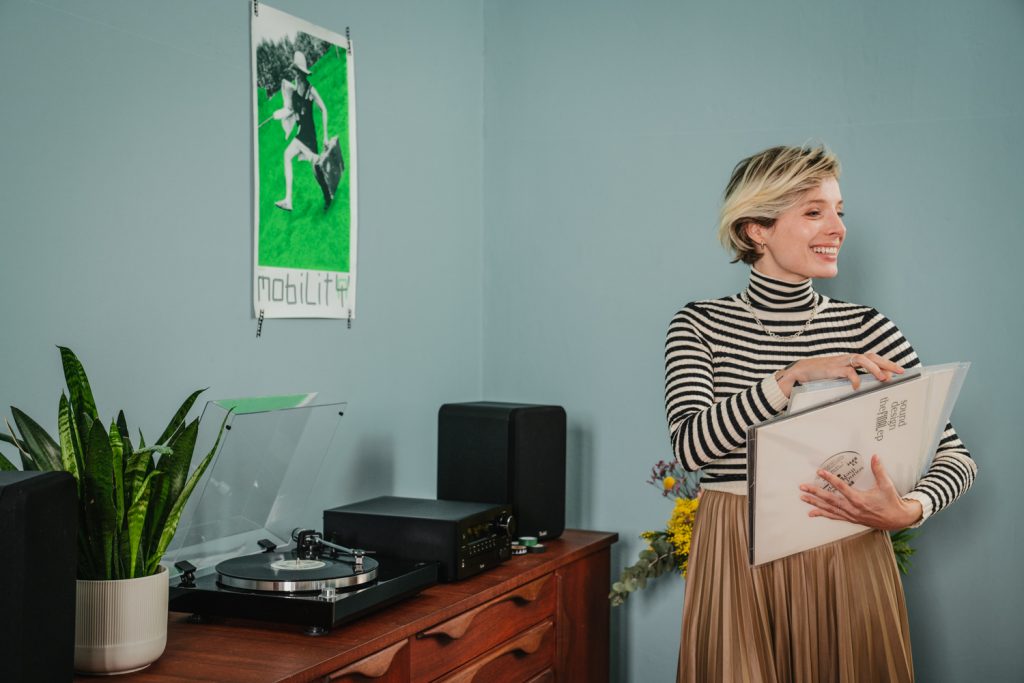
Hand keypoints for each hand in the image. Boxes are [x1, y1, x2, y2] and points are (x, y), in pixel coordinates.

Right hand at [776, 353, 903, 396]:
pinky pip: (848, 371)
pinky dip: (854, 379)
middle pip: (872, 357)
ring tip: (882, 378)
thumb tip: (866, 386)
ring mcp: (841, 362)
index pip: (873, 358)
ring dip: (874, 368)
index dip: (886, 363)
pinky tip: (857, 386)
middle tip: (900, 372)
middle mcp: (849, 358)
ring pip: (862, 360)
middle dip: (887, 364)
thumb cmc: (821, 374)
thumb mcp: (839, 375)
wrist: (802, 371)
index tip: (899, 370)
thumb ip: (851, 377)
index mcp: (851, 360)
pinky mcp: (833, 368)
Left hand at [798, 455, 922, 530]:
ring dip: (815, 503)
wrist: (897, 519)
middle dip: (815, 492)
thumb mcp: (886, 485)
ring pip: (829, 509)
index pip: (841, 487)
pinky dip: (822, 514)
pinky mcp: (851, 519)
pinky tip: (812, 513)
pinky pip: (834, 516)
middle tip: (803, 487)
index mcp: (860, 499)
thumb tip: (875, 456)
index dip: (830, 479)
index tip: (820, 472)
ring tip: (803, 498)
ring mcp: (851, 515)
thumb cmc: (891, 502)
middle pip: (830, 499)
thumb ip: (879, 470)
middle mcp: (853, 509)